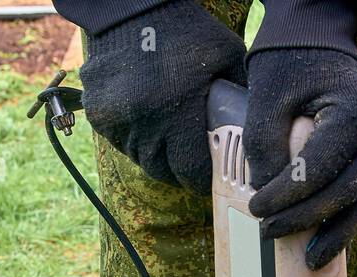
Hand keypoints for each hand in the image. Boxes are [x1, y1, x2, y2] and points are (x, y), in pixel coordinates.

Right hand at [79, 1, 245, 192]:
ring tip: (170, 143)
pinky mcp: (98, 114)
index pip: (190, 172)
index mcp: (176, 112)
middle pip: (163, 171)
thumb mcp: (227, 57)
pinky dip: (134, 139)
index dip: (202, 180)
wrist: (133, 7)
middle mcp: (142, 122)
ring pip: (140, 159)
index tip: (209, 178)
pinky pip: (120, 142)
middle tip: (191, 166)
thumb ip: (242, 96)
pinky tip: (147, 123)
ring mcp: (116, 119)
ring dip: (156, 157)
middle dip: (179, 172)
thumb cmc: (187, 31)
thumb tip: (258, 134)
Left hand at [244, 48, 356, 269]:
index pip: (320, 169)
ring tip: (311, 263)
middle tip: (269, 234)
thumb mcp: (268, 98)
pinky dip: (341, 221)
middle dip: (307, 219)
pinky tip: (323, 244)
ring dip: (336, 235)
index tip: (256, 209)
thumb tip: (266, 200)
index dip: (288, 195)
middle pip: (345, 192)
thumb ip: (267, 147)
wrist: (316, 36)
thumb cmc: (289, 62)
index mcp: (354, 115)